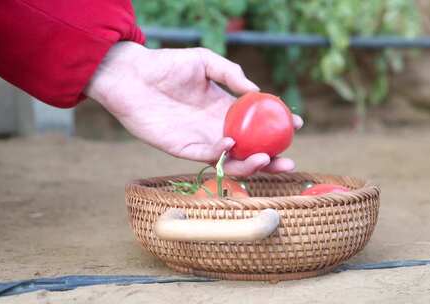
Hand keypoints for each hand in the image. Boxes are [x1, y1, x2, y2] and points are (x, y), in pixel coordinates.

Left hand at [85, 42, 302, 175]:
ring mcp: (200, 140)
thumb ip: (230, 73)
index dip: (277, 126)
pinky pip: (207, 156)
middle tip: (290, 161)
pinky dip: (221, 154)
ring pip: (231, 160)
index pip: (256, 124)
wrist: (132, 76)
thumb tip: (255, 92)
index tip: (297, 125)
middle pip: (249, 149)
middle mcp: (216, 128)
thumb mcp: (205, 61)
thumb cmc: (167, 65)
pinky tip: (232, 143)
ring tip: (268, 160)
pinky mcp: (182, 149)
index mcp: (224, 109)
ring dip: (250, 164)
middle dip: (271, 159)